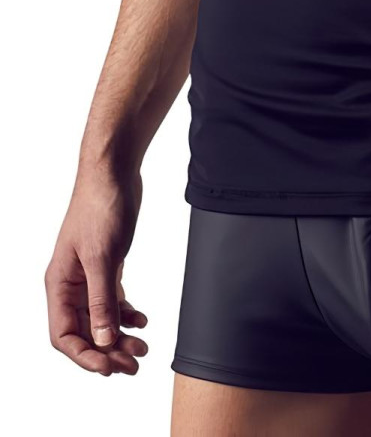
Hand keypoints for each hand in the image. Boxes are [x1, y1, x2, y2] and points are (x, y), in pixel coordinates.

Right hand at [44, 163, 148, 375]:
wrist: (114, 171)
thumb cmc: (100, 207)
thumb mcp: (102, 258)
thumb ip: (101, 301)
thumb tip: (103, 342)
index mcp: (59, 284)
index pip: (64, 335)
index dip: (85, 356)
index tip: (110, 367)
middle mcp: (70, 284)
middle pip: (84, 332)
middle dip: (108, 351)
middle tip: (135, 364)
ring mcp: (87, 275)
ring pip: (100, 318)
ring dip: (119, 336)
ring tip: (143, 347)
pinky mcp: (105, 265)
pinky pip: (111, 300)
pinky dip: (125, 313)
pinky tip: (142, 320)